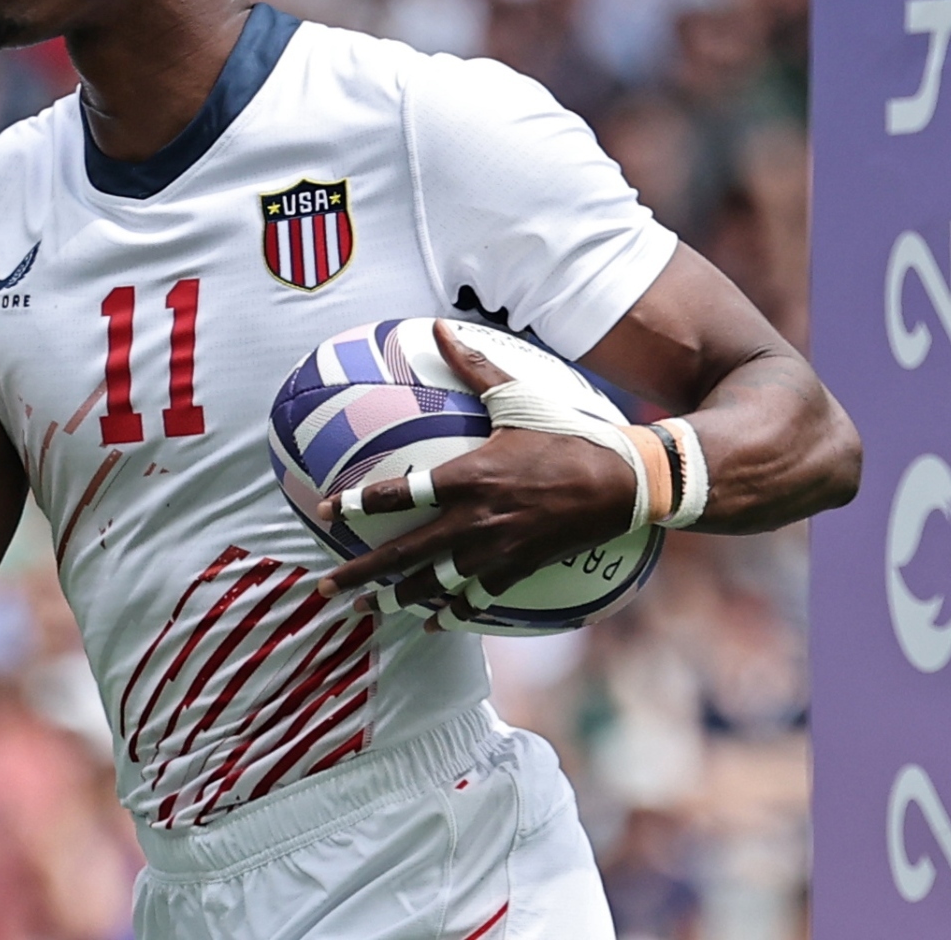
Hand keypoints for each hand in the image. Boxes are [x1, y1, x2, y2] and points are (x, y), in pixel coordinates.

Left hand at [313, 320, 635, 625]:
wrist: (625, 481)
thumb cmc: (567, 433)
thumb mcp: (515, 397)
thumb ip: (472, 365)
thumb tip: (439, 326)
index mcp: (469, 476)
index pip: (398, 493)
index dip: (357, 504)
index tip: (325, 511)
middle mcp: (476, 519)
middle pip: (404, 554)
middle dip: (361, 573)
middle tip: (326, 587)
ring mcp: (497, 549)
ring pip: (435, 584)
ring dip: (398, 599)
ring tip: (368, 610)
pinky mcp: (520, 568)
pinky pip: (478, 599)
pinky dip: (453, 614)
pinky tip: (433, 624)